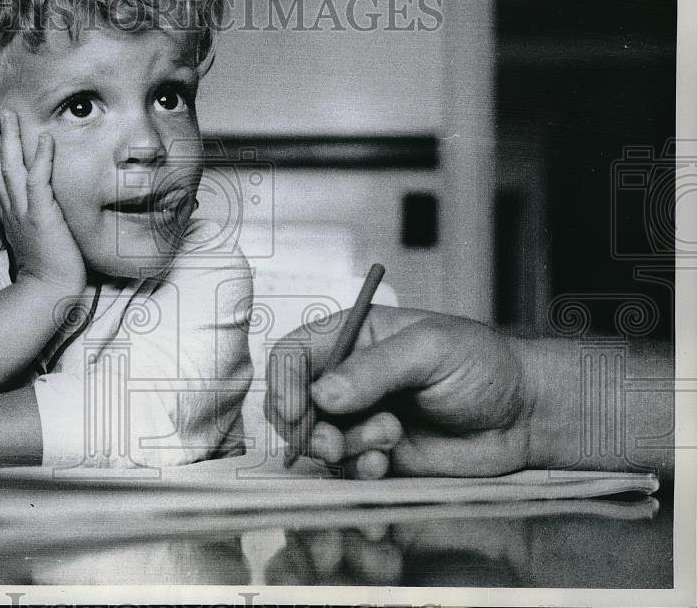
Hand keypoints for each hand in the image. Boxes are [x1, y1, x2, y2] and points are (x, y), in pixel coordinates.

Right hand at [0, 108, 85, 290]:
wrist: (51, 290)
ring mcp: (24, 211)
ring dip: (8, 138)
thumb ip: (23, 219)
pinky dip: (41, 158)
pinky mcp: (42, 215)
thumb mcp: (29, 236)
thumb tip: (25, 209)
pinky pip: (39, 181)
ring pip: (10, 167)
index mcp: (7, 213)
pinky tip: (45, 138)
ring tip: (7, 114)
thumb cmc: (46, 266)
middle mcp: (11, 208)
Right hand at [265, 306, 535, 476]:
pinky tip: (385, 467)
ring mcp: (360, 418)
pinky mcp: (376, 455)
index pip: (294, 354)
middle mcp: (348, 377)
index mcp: (353, 336)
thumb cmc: (483, 365)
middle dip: (308, 427)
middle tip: (333, 442)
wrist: (524, 415)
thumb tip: (323, 392)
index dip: (283, 382)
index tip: (293, 412)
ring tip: (388, 441)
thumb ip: (375, 368)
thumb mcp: (431, 349)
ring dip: (344, 448)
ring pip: (318, 441)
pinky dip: (358, 472)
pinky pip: (346, 470)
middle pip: (295, 403)